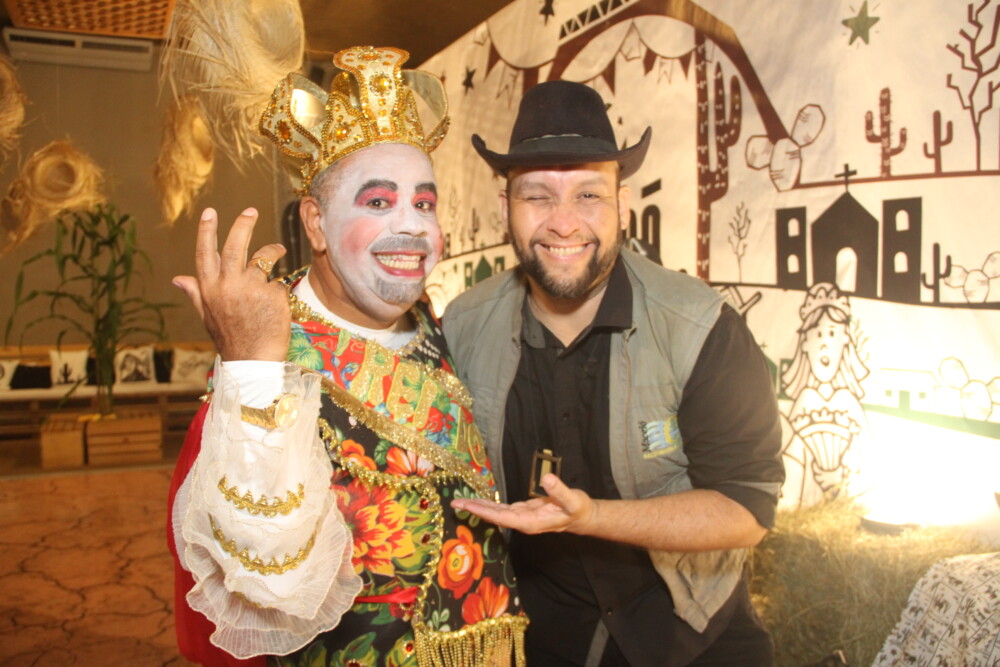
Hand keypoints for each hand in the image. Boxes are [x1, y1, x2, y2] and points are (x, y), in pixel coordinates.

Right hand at [172, 207, 290, 361]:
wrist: (254, 361)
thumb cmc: (231, 338)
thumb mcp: (207, 316)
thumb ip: (196, 293)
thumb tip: (177, 279)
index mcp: (209, 289)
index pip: (205, 253)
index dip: (207, 231)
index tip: (210, 212)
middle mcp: (227, 286)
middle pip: (236, 246)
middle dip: (243, 224)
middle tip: (250, 210)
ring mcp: (251, 289)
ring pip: (263, 260)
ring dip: (272, 251)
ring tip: (278, 250)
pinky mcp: (272, 294)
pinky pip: (279, 282)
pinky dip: (279, 289)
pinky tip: (277, 304)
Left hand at [451, 474, 596, 534]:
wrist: (582, 517)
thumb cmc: (578, 509)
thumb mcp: (572, 500)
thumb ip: (559, 490)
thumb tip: (546, 479)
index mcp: (531, 522)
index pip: (502, 517)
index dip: (484, 511)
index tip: (468, 506)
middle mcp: (523, 522)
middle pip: (494, 517)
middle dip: (475, 510)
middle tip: (455, 504)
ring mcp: (522, 518)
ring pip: (496, 513)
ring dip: (479, 507)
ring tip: (461, 502)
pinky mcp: (523, 512)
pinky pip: (503, 509)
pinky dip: (490, 505)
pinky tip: (480, 502)